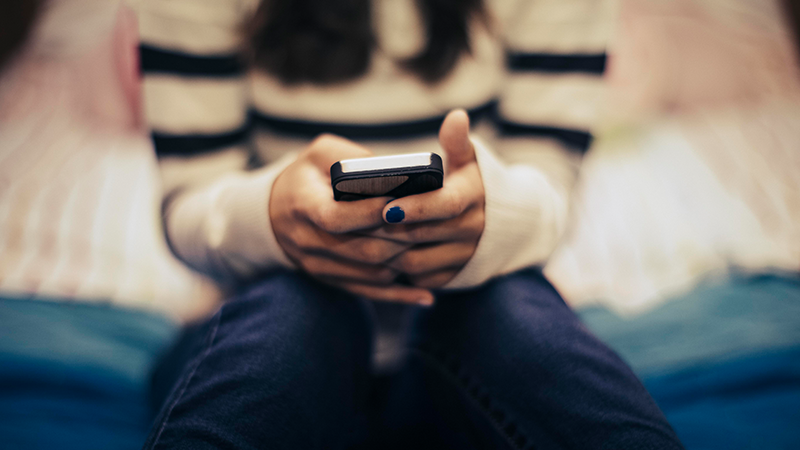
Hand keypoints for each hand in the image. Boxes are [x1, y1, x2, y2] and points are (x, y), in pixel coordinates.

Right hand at [270, 134, 434, 304]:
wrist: (273, 213)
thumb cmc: (306, 177)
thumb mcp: (319, 154)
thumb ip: (351, 158)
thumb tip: (393, 173)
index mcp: (303, 206)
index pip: (337, 218)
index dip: (370, 213)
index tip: (401, 202)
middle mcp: (309, 241)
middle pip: (362, 249)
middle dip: (400, 239)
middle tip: (432, 227)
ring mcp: (319, 266)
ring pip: (370, 274)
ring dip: (404, 264)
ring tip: (433, 251)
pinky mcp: (331, 280)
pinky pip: (368, 293)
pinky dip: (398, 295)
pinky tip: (424, 295)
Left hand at [366, 110, 484, 287]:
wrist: (501, 223)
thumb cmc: (471, 184)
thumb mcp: (469, 160)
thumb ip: (458, 141)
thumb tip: (456, 117)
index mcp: (473, 198)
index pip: (444, 204)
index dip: (416, 207)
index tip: (388, 205)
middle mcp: (472, 230)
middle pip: (422, 235)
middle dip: (387, 230)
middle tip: (356, 223)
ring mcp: (462, 256)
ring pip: (415, 262)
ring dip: (386, 252)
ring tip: (361, 238)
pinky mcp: (452, 276)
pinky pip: (419, 278)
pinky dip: (396, 271)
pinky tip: (375, 256)